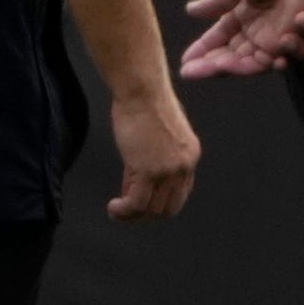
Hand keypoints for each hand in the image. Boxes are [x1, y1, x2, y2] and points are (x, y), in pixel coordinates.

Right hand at [107, 84, 200, 221]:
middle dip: (147, 214)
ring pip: (152, 209)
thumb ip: (153, 158)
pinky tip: (114, 207)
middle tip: (128, 211)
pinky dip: (124, 211)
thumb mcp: (157, 133)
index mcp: (190, 155)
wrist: (141, 89)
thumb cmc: (144, 101)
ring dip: (132, 215)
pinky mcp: (149, 170)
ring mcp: (168, 170)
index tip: (141, 198)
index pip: (180, 192)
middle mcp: (184, 166)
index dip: (159, 200)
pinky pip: (137, 203)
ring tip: (117, 211)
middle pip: (169, 207)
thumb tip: (135, 181)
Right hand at [181, 0, 303, 79]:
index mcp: (242, 19)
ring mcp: (285, 38)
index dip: (203, 56)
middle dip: (221, 66)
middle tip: (211, 67)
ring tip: (284, 36)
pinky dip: (303, 42)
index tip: (185, 68)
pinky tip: (302, 24)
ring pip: (268, 64)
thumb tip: (190, 11)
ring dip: (269, 57)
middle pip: (237, 61)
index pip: (218, 43)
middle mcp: (261, 34)